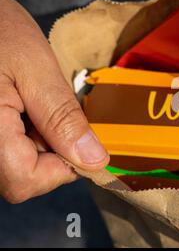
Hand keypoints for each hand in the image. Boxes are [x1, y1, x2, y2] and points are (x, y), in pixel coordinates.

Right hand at [0, 0, 108, 202]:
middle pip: (22, 177)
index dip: (62, 168)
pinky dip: (31, 134)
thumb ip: (62, 118)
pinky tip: (30, 107)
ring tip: (38, 103)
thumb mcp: (37, 69)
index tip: (85, 144)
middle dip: (54, 152)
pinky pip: (13, 149)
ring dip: (43, 142)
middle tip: (55, 110)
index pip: (25, 181)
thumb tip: (93, 159)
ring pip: (19, 165)